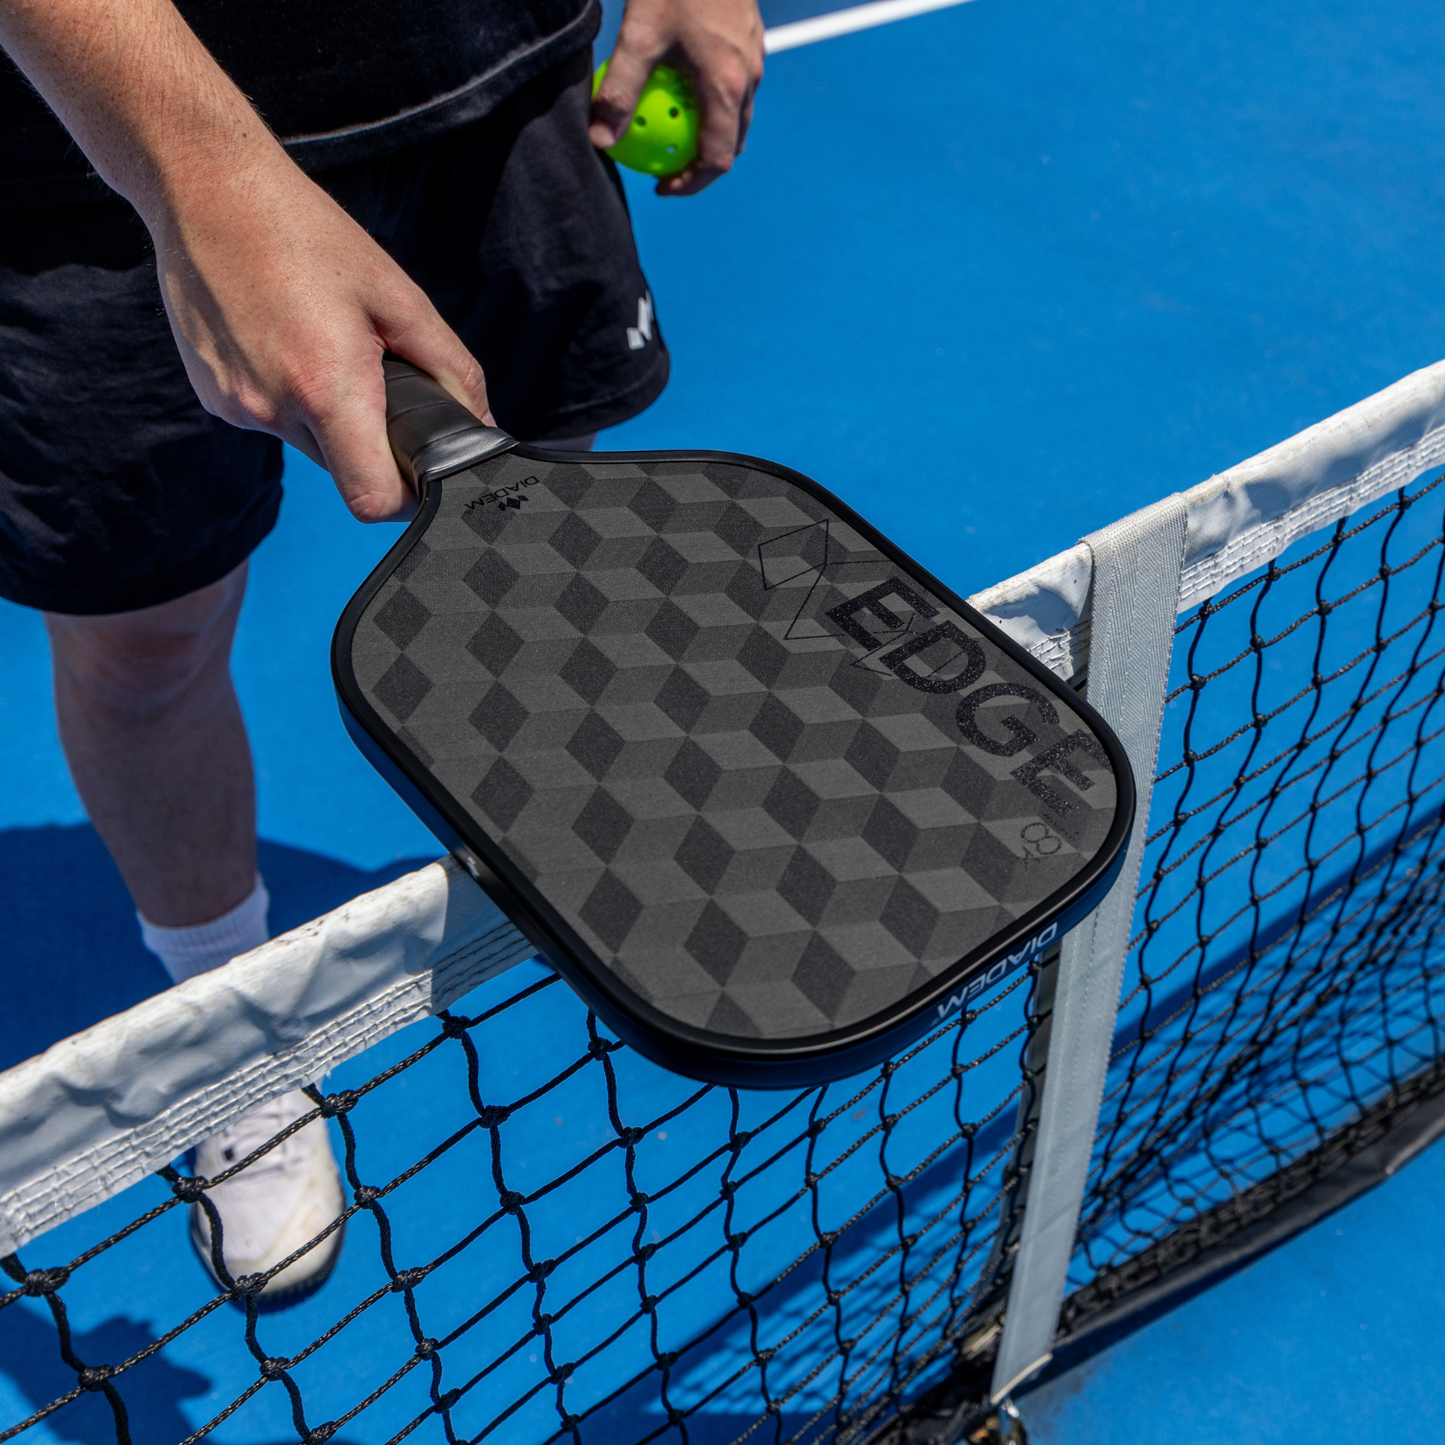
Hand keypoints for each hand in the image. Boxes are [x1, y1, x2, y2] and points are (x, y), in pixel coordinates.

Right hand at [0, 0, 489, 522]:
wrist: (205, 188)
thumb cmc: (304, 233)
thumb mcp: (398, 295)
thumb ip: (450, 368)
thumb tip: (481, 423)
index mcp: (326, 387)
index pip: (373, 500)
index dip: (406, 496)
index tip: (420, 468)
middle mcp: (274, 408)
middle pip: (346, 473)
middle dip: (372, 443)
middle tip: (375, 380)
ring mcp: (237, 407)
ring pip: (310, 446)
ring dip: (331, 417)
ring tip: (324, 347)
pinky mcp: (214, 398)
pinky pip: (272, 419)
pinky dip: (290, 397)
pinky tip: (286, 342)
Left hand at [590, 0, 764, 195]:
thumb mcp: (638, 35)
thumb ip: (618, 90)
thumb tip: (601, 140)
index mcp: (727, 86)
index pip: (716, 159)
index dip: (690, 184)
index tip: (662, 186)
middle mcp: (748, 76)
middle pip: (732, 142)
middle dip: (700, 163)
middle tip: (665, 165)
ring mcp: (754, 56)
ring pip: (736, 113)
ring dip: (708, 132)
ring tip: (671, 128)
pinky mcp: (749, 36)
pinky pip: (735, 85)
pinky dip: (712, 101)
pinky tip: (681, 84)